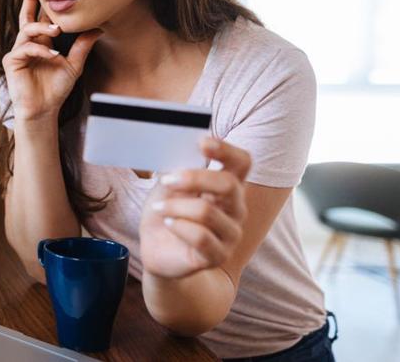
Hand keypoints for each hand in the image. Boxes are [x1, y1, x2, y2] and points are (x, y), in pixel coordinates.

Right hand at [1, 0, 102, 121]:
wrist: (44, 110)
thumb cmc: (56, 90)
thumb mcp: (74, 65)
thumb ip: (82, 47)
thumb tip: (97, 28)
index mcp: (41, 42)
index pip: (42, 18)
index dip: (45, 3)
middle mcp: (28, 44)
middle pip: (26, 16)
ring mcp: (18, 51)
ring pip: (27, 30)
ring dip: (42, 29)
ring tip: (57, 31)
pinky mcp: (12, 61)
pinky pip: (25, 49)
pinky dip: (40, 50)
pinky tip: (52, 55)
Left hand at [139, 138, 250, 279]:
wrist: (158, 250)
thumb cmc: (166, 213)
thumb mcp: (166, 187)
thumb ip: (176, 171)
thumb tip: (176, 152)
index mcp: (227, 185)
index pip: (241, 162)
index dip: (226, 150)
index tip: (202, 143)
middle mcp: (236, 208)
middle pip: (228, 184)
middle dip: (194, 178)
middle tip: (167, 179)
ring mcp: (230, 233)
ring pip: (207, 211)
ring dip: (176, 207)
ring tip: (159, 208)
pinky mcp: (218, 255)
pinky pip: (201, 237)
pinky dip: (179, 227)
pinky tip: (168, 224)